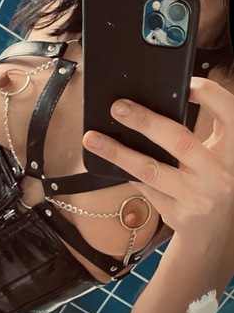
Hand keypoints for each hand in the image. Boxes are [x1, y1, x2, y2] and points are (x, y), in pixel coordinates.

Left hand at [83, 77, 233, 237]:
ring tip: (92, 138)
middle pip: (179, 140)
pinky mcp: (176, 213)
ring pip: (150, 169)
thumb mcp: (211, 156)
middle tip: (118, 108)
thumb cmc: (207, 180)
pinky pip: (142, 185)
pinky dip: (122, 169)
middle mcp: (219, 173)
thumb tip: (147, 107)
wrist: (212, 229)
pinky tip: (106, 159)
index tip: (184, 83)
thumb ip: (192, 135)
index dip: (207, 93)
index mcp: (233, 150)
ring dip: (117, 151)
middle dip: (145, 121)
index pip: (228, 112)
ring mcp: (197, 196)